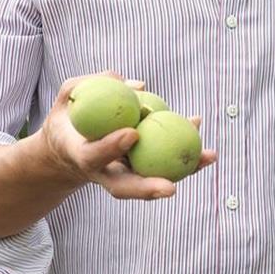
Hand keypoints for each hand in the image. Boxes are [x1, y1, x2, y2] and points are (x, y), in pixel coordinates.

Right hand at [37, 71, 217, 199]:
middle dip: (147, 188)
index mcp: (81, 156)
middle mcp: (103, 172)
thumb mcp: (67, 97)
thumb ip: (89, 85)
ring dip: (182, 172)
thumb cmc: (69, 118)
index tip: (132, 132)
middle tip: (171, 187)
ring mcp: (122, 174)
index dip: (112, 147)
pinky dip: (186, 157)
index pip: (95, 155)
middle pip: (125, 185)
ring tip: (208, 157)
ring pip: (151, 179)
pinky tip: (206, 144)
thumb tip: (136, 85)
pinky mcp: (139, 170)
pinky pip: (164, 165)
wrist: (65, 149)